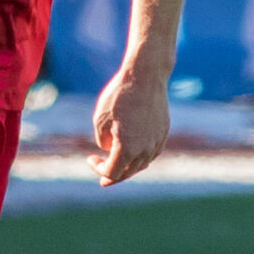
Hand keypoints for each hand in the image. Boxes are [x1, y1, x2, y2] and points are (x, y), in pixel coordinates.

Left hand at [87, 67, 169, 185]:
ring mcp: (156, 141)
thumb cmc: (119, 96)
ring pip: (142, 164)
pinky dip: (142, 157)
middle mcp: (144, 150)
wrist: (145, 77)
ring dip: (129, 168)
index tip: (90, 158)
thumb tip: (110, 148)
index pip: (111, 172)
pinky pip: (152, 153)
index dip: (98, 169)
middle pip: (128, 173)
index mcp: (126, 149)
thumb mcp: (101, 119)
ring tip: (119, 164)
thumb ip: (103, 141)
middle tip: (104, 177)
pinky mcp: (163, 132)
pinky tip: (134, 152)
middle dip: (113, 176)